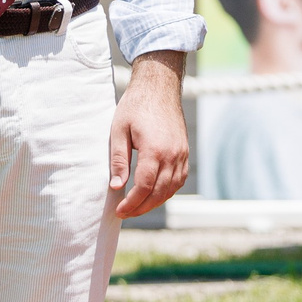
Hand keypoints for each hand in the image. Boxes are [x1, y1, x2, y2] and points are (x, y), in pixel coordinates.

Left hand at [111, 50, 188, 218]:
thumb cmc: (135, 107)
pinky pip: (179, 180)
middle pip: (159, 192)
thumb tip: (116, 186)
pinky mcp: (184, 152)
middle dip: (141, 207)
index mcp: (155, 150)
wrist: (159, 88)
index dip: (131, 203)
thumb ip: (119, 160)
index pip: (144, 187)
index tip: (119, 210)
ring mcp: (181, 154)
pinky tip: (154, 194)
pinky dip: (167, 191)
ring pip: (171, 189)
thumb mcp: (118, 131)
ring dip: (155, 202)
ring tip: (137, 207)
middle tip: (125, 213)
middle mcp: (172, 155)